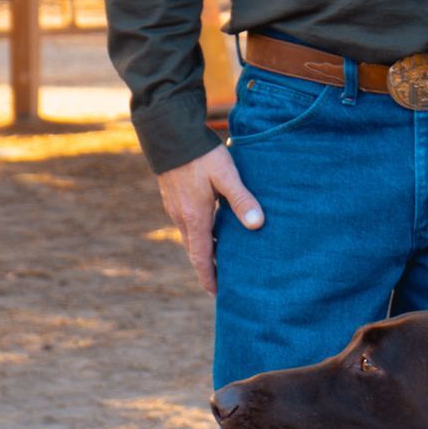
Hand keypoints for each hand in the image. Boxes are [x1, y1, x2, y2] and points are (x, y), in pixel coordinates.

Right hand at [157, 146, 261, 295]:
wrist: (170, 134)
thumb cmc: (201, 155)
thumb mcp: (226, 175)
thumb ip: (241, 199)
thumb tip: (257, 225)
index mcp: (195, 218)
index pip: (201, 257)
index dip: (209, 277)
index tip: (216, 293)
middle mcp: (182, 218)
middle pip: (195, 251)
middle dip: (207, 269)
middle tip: (220, 284)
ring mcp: (175, 208)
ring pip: (190, 237)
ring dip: (203, 251)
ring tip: (219, 260)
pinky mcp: (174, 198)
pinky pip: (187, 225)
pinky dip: (199, 235)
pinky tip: (211, 229)